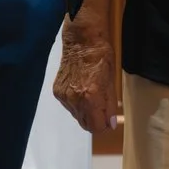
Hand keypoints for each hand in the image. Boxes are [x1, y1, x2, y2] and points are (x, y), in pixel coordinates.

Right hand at [53, 18, 120, 134]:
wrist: (81, 40)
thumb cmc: (101, 57)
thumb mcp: (111, 82)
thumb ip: (110, 106)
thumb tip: (111, 125)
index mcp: (90, 97)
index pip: (96, 128)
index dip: (104, 125)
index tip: (109, 118)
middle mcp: (74, 100)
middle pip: (85, 125)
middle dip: (95, 120)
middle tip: (102, 107)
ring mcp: (64, 96)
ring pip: (77, 116)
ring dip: (86, 111)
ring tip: (91, 94)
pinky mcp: (57, 91)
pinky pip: (69, 106)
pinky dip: (77, 103)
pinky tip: (81, 89)